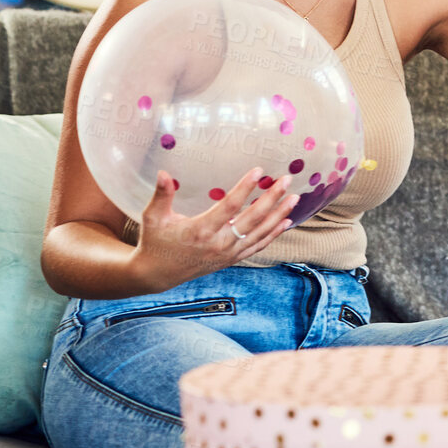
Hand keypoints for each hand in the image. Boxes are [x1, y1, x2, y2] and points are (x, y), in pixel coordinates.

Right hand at [131, 167, 296, 289]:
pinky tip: (285, 221)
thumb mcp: (153, 218)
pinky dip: (273, 234)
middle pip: (252, 219)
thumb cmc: (155, 242)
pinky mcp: (231, 260)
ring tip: (294, 198)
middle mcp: (218, 244)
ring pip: (260, 233)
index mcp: (200, 230)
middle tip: (287, 180)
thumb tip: (163, 173)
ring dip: (279, 215)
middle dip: (272, 198)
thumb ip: (161, 195)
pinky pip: (257, 246)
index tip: (259, 171)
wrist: (157, 275)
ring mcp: (227, 254)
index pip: (229, 206)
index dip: (245, 188)